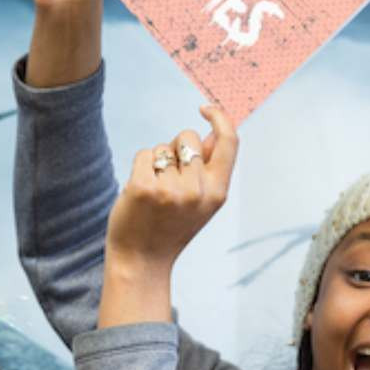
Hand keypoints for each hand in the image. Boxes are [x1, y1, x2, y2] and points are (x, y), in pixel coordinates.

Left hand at [98, 107, 239, 327]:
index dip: (220, 118)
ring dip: (157, 162)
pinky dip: (140, 167)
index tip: (205, 109)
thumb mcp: (202, 203)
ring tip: (155, 192)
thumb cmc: (171, 227)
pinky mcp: (144, 187)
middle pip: (187, 137)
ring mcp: (171, 189)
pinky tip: (140, 192)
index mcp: (218, 192)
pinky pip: (145, 155)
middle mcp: (198, 190)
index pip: (229, 141)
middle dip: (176, 147)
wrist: (142, 260)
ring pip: (164, 147)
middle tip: (169, 179)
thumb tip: (213, 134)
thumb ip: (209, 169)